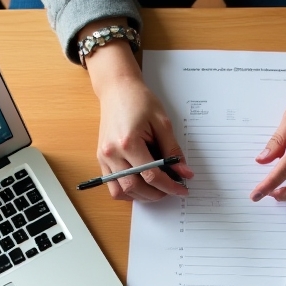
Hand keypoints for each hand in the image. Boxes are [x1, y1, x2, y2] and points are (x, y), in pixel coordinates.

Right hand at [83, 28, 192, 201]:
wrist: (117, 89)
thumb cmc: (139, 101)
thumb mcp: (162, 122)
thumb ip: (173, 150)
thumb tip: (184, 172)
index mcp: (128, 142)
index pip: (151, 175)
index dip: (170, 186)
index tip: (182, 189)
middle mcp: (113, 152)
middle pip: (136, 187)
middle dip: (157, 194)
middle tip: (171, 190)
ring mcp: (104, 157)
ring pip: (122, 191)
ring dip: (142, 196)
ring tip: (156, 189)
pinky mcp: (101, 159)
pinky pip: (113, 186)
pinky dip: (128, 192)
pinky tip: (141, 185)